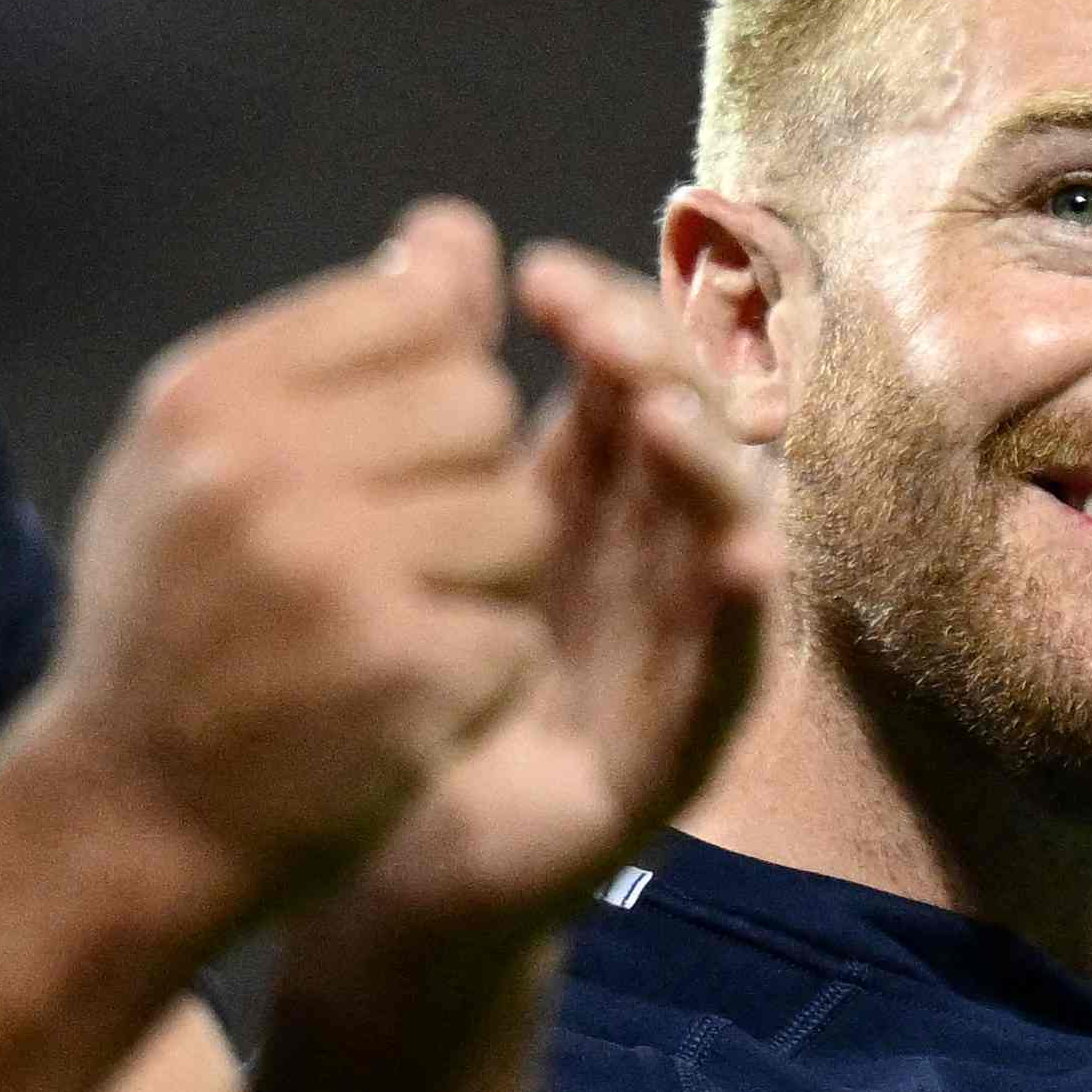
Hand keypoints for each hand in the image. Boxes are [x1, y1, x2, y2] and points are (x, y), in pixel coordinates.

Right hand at [24, 204, 548, 925]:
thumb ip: (341, 345)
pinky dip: (481, 671)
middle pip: (479, 401)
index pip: (410, 309)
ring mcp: (331, 571)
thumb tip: (457, 230)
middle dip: (461, 476)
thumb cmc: (180, 618)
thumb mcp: (215, 456)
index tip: (365, 462)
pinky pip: (516, 628)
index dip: (422, 386)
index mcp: (209, 392)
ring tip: (394, 625)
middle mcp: (258, 466)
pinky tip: (401, 698)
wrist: (125, 817)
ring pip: (517, 511)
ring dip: (484, 578)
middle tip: (386, 558)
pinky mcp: (398, 672)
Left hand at [288, 245, 775, 1013]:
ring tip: (659, 418)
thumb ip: (425, 391)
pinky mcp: (667, 761)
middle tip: (597, 332)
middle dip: (663, 371)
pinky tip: (738, 562)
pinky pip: (730, 684)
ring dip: (713, 471)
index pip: (629, 378)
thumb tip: (442, 224)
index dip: (606, 318)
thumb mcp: (396, 522)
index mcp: (578, 500)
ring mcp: (666, 659)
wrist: (348, 867)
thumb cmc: (378, 684)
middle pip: (695, 439)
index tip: (536, 279)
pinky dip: (744, 621)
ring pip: (732, 541)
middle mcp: (641, 566)